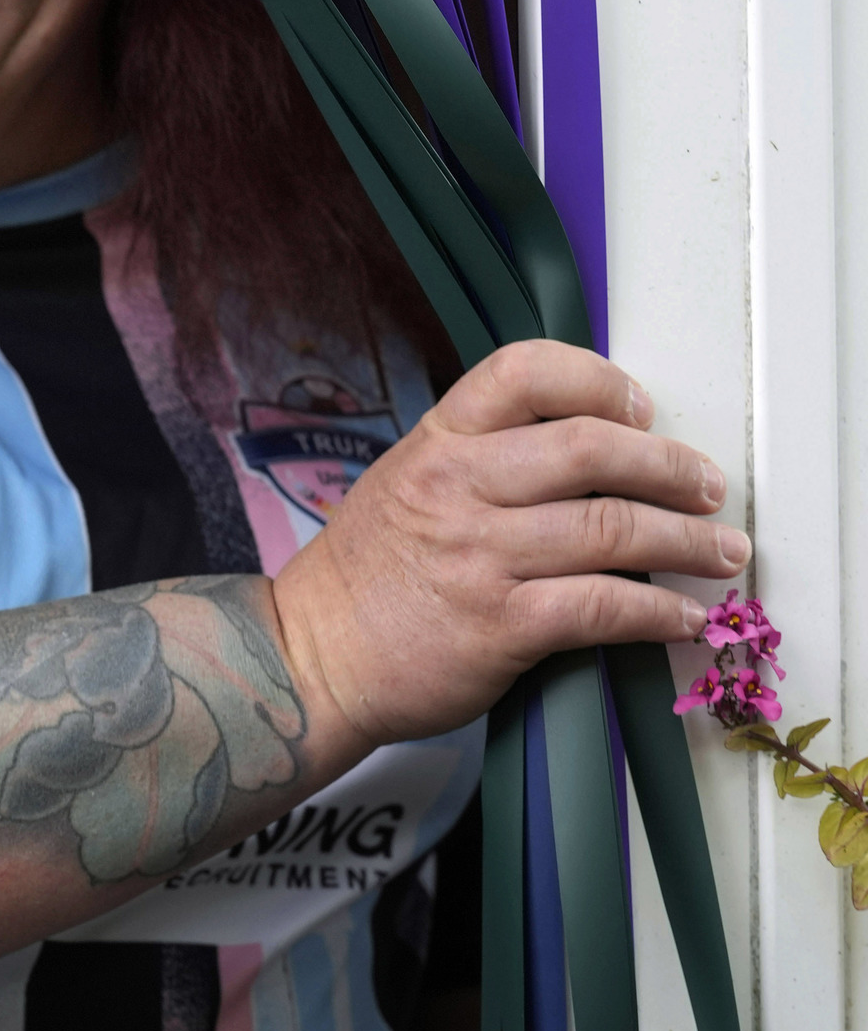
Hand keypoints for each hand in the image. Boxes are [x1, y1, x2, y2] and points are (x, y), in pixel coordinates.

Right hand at [271, 339, 741, 754]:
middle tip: (707, 487)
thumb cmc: (364, 577)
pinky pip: (603, 607)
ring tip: (723, 553)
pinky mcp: (498, 626)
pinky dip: (660, 612)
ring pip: (612, 529)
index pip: (525, 372)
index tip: (642, 411)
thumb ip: (481, 461)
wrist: (308, 657)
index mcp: (436, 443)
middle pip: (591, 449)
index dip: (600, 382)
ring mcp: (477, 556)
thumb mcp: (405, 485)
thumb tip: (589, 453)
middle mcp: (457, 488)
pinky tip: (684, 616)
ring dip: (689, 542)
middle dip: (671, 467)